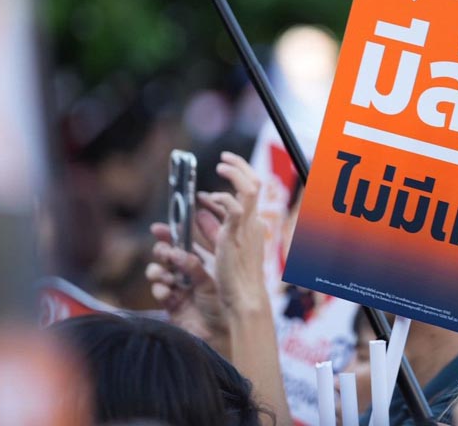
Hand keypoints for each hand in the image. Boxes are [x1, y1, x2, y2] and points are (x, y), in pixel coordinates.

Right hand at [146, 223, 229, 355]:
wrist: (221, 335)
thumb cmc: (223, 306)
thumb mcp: (210, 281)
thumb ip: (193, 265)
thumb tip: (175, 251)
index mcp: (201, 263)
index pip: (182, 243)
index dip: (170, 234)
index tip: (158, 228)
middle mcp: (187, 273)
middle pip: (166, 255)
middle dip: (161, 251)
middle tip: (164, 253)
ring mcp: (177, 288)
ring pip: (158, 272)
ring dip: (158, 271)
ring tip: (166, 276)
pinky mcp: (170, 304)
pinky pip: (159, 291)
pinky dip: (160, 289)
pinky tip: (167, 292)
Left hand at [196, 151, 267, 314]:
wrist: (244, 299)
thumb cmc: (234, 280)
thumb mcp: (223, 248)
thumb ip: (213, 227)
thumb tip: (202, 208)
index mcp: (253, 226)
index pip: (250, 194)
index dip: (233, 182)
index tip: (216, 178)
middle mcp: (255, 222)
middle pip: (256, 183)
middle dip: (240, 166)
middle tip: (224, 158)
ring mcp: (249, 227)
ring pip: (250, 188)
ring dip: (235, 173)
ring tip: (221, 164)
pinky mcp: (238, 234)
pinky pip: (235, 206)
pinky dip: (223, 197)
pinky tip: (210, 197)